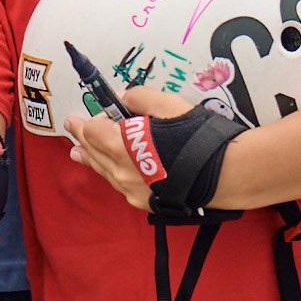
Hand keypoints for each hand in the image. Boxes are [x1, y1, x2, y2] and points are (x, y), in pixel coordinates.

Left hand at [67, 85, 195, 211]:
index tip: (88, 114)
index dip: (90, 120)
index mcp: (120, 146)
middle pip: (93, 152)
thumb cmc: (198, 137)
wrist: (228, 175)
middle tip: (73, 127)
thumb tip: (122, 100)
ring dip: (90, 158)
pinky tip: (110, 171)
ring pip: (104, 171)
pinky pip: (120, 185)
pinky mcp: (146, 203)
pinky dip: (110, 173)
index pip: (92, 131)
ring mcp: (132, 191)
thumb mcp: (168, 104)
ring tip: (78, 153)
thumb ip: (139, 97)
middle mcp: (120, 172)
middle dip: (82, 138)